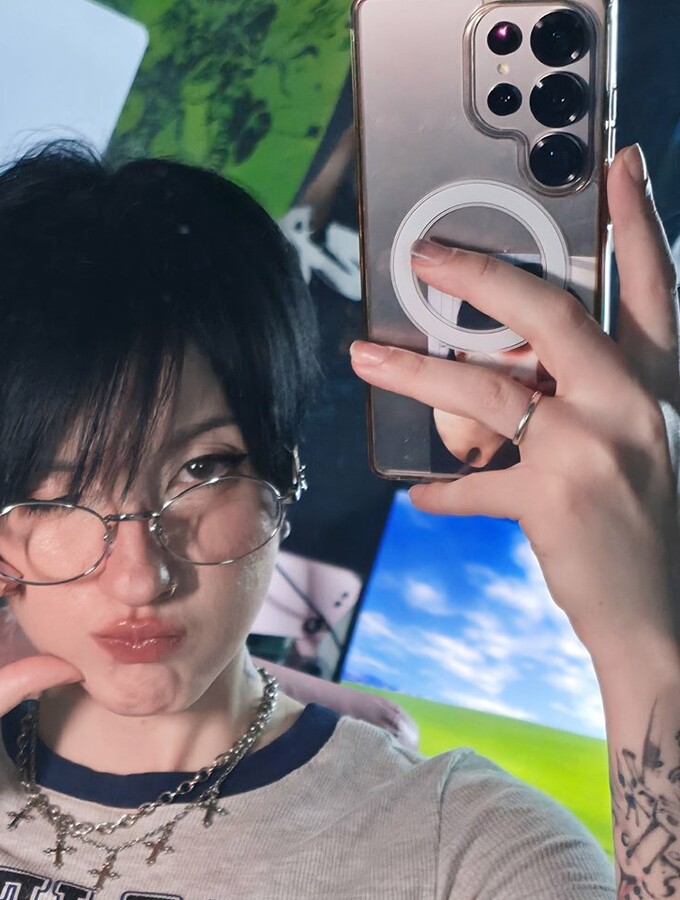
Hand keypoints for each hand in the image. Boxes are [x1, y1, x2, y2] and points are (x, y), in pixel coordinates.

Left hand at [349, 145, 679, 665]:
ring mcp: (594, 448)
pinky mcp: (555, 498)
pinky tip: (420, 494)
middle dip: (481, 275)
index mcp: (663, 384)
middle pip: (551, 312)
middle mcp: (633, 403)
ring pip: (488, 388)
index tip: (618, 162)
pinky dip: (444, 489)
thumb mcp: (647, 448)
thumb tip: (527, 374)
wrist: (663, 621)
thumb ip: (599, 402)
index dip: (639, 220)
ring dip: (418, 372)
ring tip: (365, 356)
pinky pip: (475, 482)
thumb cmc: (649, 535)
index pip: (656, 284)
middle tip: (425, 254)